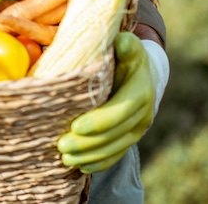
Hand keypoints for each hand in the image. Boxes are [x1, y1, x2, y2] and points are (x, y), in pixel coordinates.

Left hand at [58, 32, 159, 173]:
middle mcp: (144, 112)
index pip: (122, 110)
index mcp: (141, 89)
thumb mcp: (127, 46)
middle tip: (62, 146)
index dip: (100, 120)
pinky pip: (117, 154)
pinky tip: (80, 167)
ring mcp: (139, 127)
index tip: (75, 126)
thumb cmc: (125, 55)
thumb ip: (124, 44)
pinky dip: (99, 162)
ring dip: (90, 155)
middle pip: (116, 133)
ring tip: (65, 158)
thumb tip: (120, 41)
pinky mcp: (131, 137)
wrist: (145, 71)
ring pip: (115, 147)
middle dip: (89, 142)